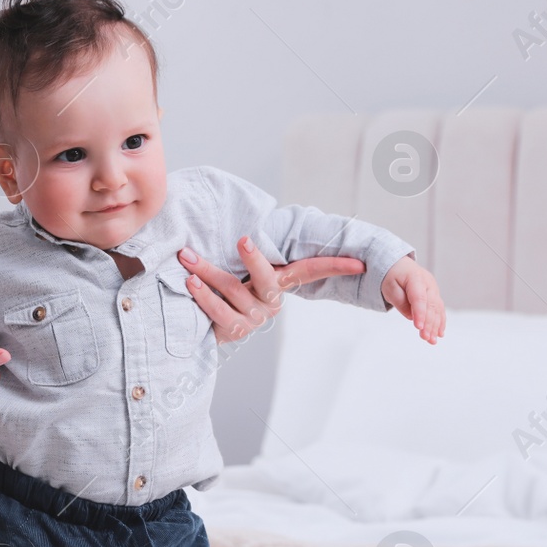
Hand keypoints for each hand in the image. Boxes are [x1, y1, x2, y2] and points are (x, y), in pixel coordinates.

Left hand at [176, 237, 366, 343]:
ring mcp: (254, 318)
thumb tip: (247, 216)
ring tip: (186, 256)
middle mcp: (271, 301)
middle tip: (243, 240)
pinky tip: (189, 281)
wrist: (200, 322)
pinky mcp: (235, 331)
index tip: (359, 263)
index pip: (312, 271)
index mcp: (279, 281)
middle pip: (268, 280)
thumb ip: (248, 248)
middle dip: (255, 260)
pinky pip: (219, 312)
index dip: (335, 266)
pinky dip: (203, 295)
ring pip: (234, 292)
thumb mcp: (238, 264)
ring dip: (208, 271)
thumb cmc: (221, 284)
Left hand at [381, 256, 445, 343]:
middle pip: (430, 305)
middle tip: (425, 338)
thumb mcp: (389, 286)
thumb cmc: (393, 276)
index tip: (418, 327)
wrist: (400, 265)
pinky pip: (439, 310)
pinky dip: (440, 322)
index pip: (419, 298)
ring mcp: (434, 289)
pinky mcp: (435, 296)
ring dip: (435, 326)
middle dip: (429, 323)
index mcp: (415, 277)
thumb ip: (400, 302)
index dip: (420, 313)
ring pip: (437, 309)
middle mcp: (428, 283)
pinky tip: (439, 334)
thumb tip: (411, 316)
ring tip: (432, 340)